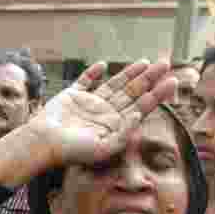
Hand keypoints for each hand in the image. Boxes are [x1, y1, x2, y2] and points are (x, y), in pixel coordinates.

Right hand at [30, 60, 177, 168]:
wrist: (43, 143)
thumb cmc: (71, 151)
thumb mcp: (104, 148)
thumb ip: (124, 133)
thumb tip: (139, 114)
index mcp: (114, 126)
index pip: (141, 106)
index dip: (157, 94)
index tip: (171, 81)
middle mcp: (104, 113)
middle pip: (132, 93)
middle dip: (149, 79)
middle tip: (165, 64)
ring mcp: (89, 104)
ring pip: (114, 85)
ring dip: (129, 73)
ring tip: (146, 62)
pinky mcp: (72, 96)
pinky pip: (85, 81)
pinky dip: (93, 73)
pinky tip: (104, 65)